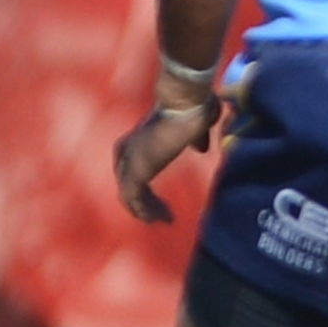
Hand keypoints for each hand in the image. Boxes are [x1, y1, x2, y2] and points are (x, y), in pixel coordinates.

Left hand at [112, 99, 220, 223]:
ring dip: (146, 211)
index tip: (161, 203)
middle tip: (161, 217)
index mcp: (136, 141)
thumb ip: (196, 140)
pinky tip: (162, 218)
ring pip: (129, 195)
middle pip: (128, 185)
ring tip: (165, 221)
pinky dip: (145, 211)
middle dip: (144, 203)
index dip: (145, 189)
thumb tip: (201, 149)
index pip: (133, 172)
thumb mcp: (195, 128)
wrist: (185, 106)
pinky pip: (133, 199)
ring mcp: (128, 162)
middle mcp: (126, 151)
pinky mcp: (135, 172)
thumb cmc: (192, 110)